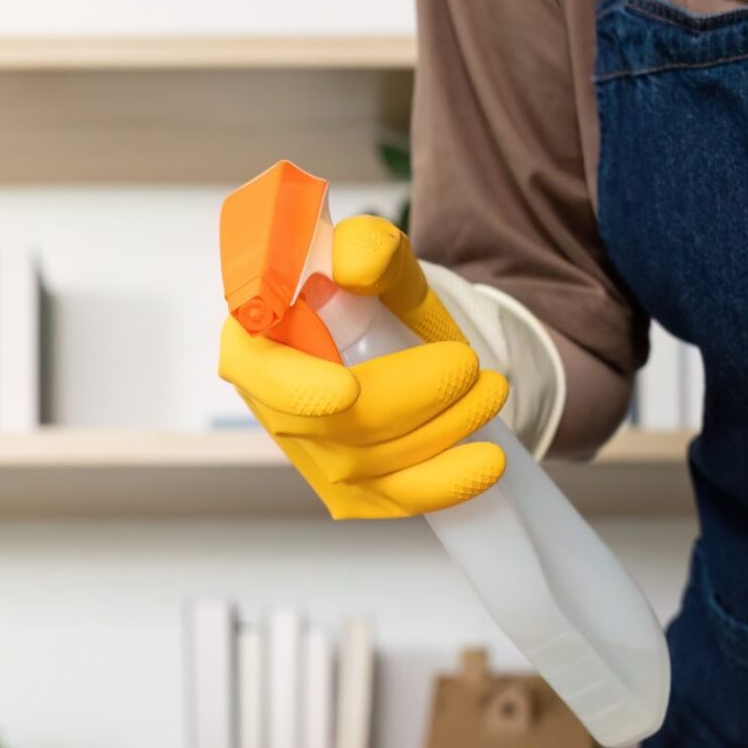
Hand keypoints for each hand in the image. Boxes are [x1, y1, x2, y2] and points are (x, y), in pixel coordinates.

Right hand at [218, 217, 508, 518]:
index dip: (296, 389)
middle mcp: (273, 407)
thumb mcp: (377, 256)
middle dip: (403, 403)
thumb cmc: (377, 295)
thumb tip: (356, 266)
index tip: (348, 391)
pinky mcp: (350, 492)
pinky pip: (394, 499)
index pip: (258, 373)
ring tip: (491, 390)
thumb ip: (367, 248)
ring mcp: (310, 457)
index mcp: (257, 343)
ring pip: (367, 463)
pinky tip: (484, 463)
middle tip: (468, 367)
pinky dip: (445, 483)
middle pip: (324, 428)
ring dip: (439, 429)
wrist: (414, 341)